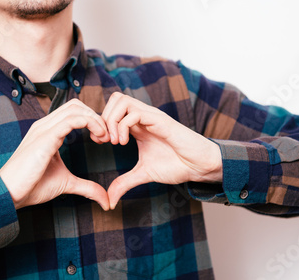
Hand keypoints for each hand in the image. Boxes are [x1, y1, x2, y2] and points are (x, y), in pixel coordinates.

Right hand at [0, 99, 110, 210]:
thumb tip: (105, 200)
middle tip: (106, 136)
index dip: (92, 121)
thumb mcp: (66, 184)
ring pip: (75, 109)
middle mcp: (45, 125)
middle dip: (96, 116)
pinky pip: (71, 120)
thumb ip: (87, 187)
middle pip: (76, 105)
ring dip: (95, 120)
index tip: (103, 139)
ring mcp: (44, 129)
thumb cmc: (32, 186)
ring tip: (104, 137)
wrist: (9, 193)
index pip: (74, 112)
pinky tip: (98, 137)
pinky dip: (90, 123)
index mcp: (48, 131)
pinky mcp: (45, 137)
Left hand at [102, 92, 222, 209]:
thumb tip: (110, 200)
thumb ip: (125, 182)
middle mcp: (143, 117)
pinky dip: (123, 126)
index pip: (112, 110)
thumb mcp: (144, 174)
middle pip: (115, 98)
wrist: (199, 166)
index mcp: (138, 125)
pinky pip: (136, 113)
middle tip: (105, 140)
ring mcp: (151, 117)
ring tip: (116, 141)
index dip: (101, 123)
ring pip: (122, 100)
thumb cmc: (177, 165)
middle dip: (103, 118)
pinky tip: (125, 143)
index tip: (99, 142)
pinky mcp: (160, 121)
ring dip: (112, 120)